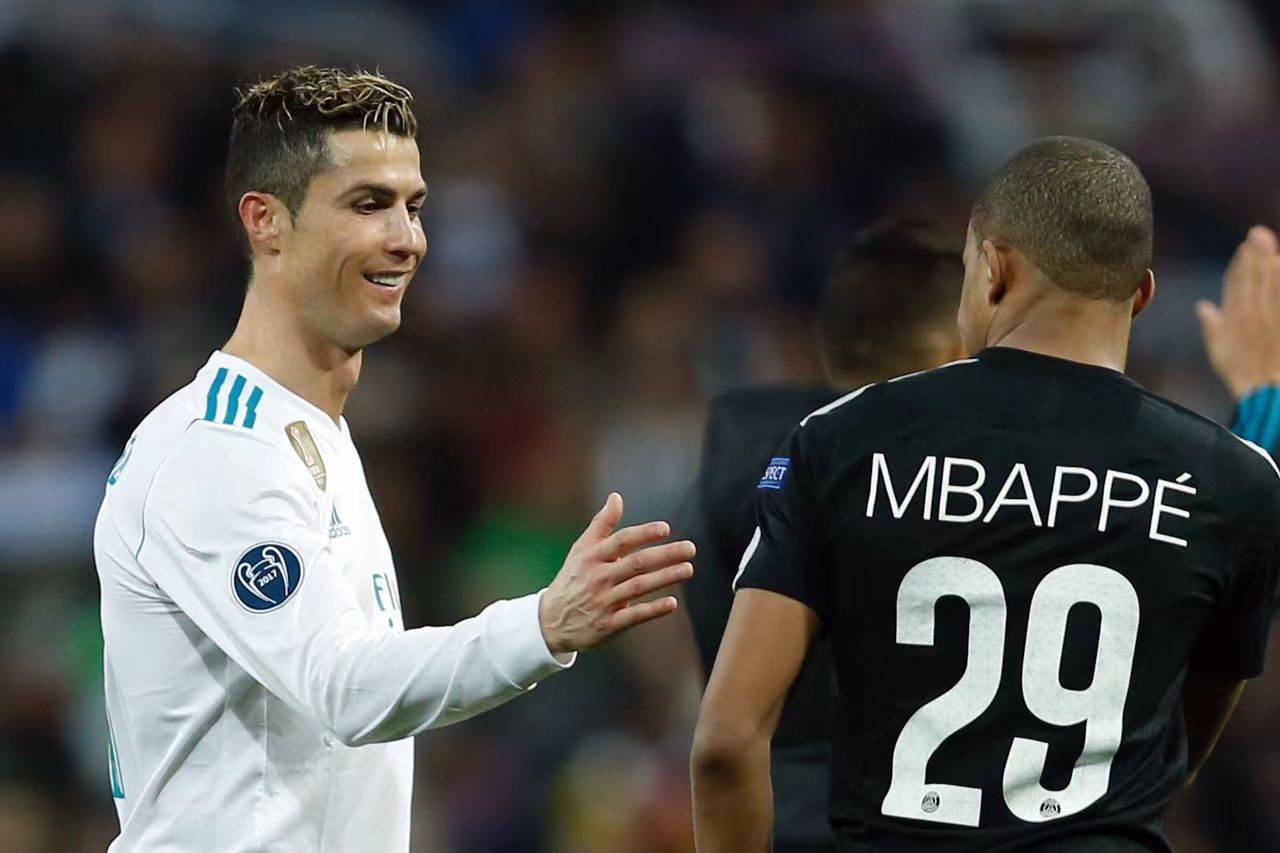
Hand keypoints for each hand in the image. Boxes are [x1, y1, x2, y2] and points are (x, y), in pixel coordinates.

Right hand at [539, 492, 693, 654]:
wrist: (551, 621)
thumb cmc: (573, 579)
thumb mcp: (581, 549)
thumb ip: (602, 524)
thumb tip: (616, 497)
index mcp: (592, 557)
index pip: (621, 541)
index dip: (643, 534)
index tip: (665, 528)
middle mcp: (598, 577)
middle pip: (636, 563)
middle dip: (665, 555)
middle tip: (690, 548)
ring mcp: (603, 602)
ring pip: (638, 587)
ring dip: (665, 577)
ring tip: (688, 569)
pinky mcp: (608, 625)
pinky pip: (634, 616)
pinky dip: (653, 609)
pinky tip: (672, 603)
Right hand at [1198, 225, 1279, 398]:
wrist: (1268, 393)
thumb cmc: (1243, 376)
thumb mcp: (1219, 355)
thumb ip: (1213, 328)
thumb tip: (1204, 306)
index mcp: (1235, 319)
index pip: (1236, 284)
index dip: (1241, 263)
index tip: (1246, 246)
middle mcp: (1252, 314)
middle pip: (1255, 278)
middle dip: (1257, 254)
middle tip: (1259, 233)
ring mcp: (1272, 317)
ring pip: (1271, 284)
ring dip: (1270, 263)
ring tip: (1271, 246)